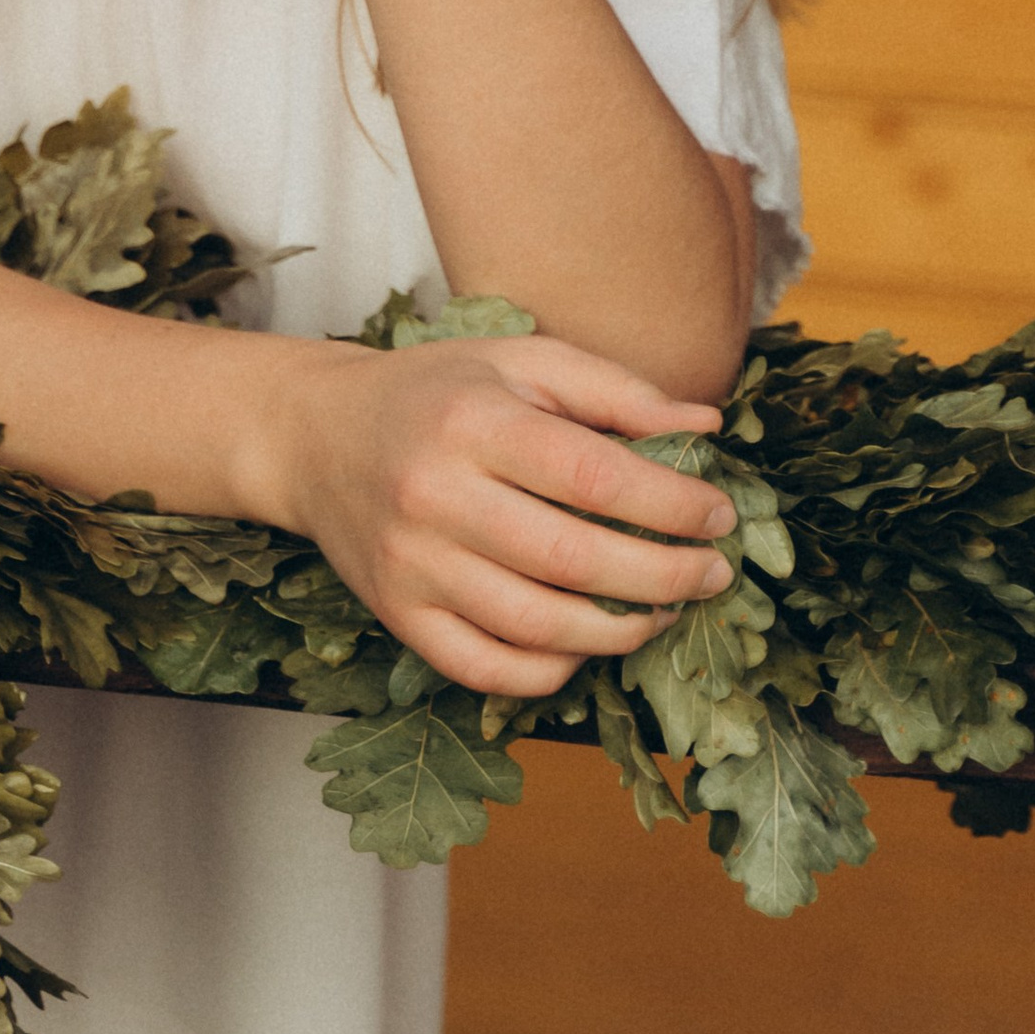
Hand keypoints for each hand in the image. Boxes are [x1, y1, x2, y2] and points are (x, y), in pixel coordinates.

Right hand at [271, 335, 739, 700]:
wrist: (316, 436)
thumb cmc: (437, 394)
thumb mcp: (520, 363)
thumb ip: (615, 391)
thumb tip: (707, 424)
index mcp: (473, 421)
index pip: (593, 474)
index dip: (671, 504)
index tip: (718, 515)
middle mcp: (434, 494)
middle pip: (573, 558)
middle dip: (664, 576)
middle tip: (711, 574)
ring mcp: (412, 564)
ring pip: (536, 624)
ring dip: (619, 630)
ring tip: (661, 610)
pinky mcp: (397, 616)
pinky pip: (487, 668)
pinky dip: (551, 670)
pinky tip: (586, 641)